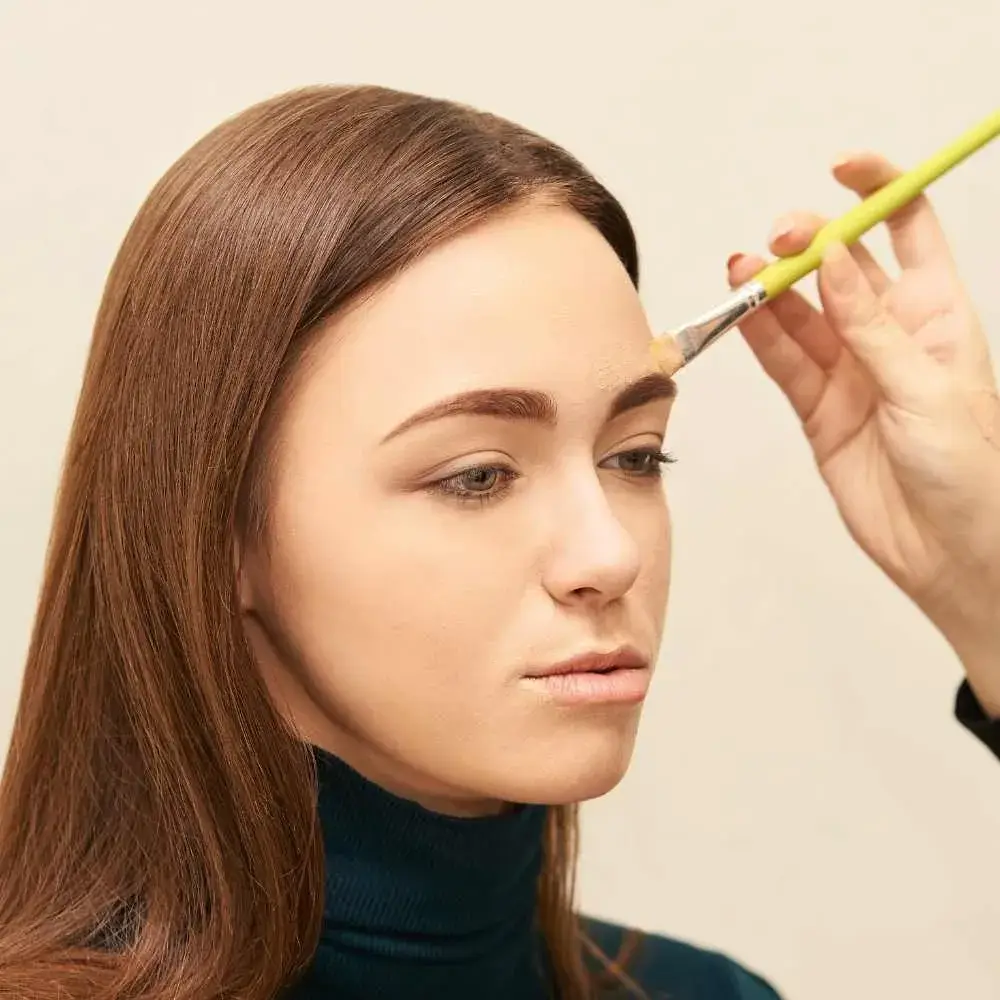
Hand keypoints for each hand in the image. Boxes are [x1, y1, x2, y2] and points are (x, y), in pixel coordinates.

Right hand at [728, 152, 999, 714]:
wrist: (949, 549)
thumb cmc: (969, 470)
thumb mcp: (928, 387)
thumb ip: (871, 325)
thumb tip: (835, 259)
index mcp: (938, 313)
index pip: (908, 229)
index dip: (879, 190)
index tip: (844, 169)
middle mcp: (890, 334)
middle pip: (843, 266)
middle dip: (810, 243)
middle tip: (781, 240)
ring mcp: (850, 370)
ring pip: (802, 313)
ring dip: (772, 289)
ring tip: (742, 272)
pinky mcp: (818, 408)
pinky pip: (783, 361)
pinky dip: (760, 336)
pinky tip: (741, 311)